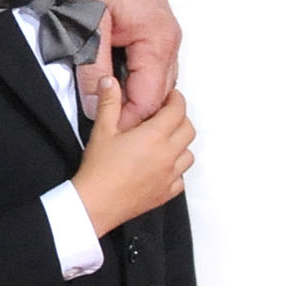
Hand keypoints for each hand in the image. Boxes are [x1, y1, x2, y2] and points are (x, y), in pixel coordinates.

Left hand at [59, 0, 179, 120]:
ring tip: (104, 100)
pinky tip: (110, 76)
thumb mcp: (86, 23)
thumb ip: (92, 68)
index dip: (127, 120)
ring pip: (155, 81)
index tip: (103, 127)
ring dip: (132, 94)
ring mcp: (164, 34)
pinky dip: (133, 76)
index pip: (149, 101)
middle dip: (132, 112)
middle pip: (157, 95)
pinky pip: (150, 64)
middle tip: (101, 118)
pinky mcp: (154, 27)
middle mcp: (169, 40)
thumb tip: (95, 107)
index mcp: (157, 41)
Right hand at [76, 74, 193, 237]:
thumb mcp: (102, 130)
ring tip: (165, 141)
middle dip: (180, 119)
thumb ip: (109, 102)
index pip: (178, 110)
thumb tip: (110, 82)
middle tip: (167, 116)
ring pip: (189, 154)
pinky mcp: (166, 193)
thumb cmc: (99, 169)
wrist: (95, 204)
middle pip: (189, 130)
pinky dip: (176, 170)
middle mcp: (167, 155)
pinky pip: (181, 178)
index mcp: (154, 136)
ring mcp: (169, 175)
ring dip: (180, 144)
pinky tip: (162, 167)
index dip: (176, 100)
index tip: (170, 97)